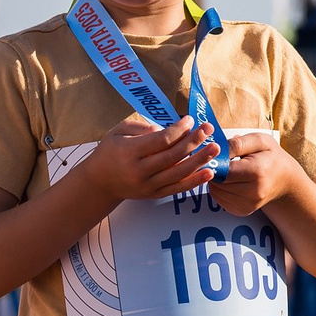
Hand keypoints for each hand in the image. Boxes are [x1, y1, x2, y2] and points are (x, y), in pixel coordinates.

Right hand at [79, 118, 216, 205]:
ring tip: (215, 148)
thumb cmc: (110, 151)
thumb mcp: (118, 131)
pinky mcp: (154, 195)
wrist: (99, 182)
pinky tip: (209, 172)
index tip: (190, 120)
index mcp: (129, 152)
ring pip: (178, 173)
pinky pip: (177, 188)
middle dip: (194, 141)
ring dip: (200, 161)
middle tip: (209, 129)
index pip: (161, 140)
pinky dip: (194, 181)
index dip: (179, 129)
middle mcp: (139, 170)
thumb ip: (142, 128)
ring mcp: (147, 185)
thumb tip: (169, 130)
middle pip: (173, 156)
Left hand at [211, 133, 298, 217]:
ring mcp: (248, 205)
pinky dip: (219, 190)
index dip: (216, 161)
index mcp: (257, 172)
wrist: (284, 179)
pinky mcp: (242, 211)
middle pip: (218, 182)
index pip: (223, 170)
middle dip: (214, 171)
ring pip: (216, 192)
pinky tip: (228, 180)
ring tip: (223, 169)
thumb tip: (216, 150)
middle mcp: (253, 192)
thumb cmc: (270, 156)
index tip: (215, 153)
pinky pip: (219, 200)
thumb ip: (238, 143)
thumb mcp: (259, 141)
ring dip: (215, 180)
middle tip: (218, 160)